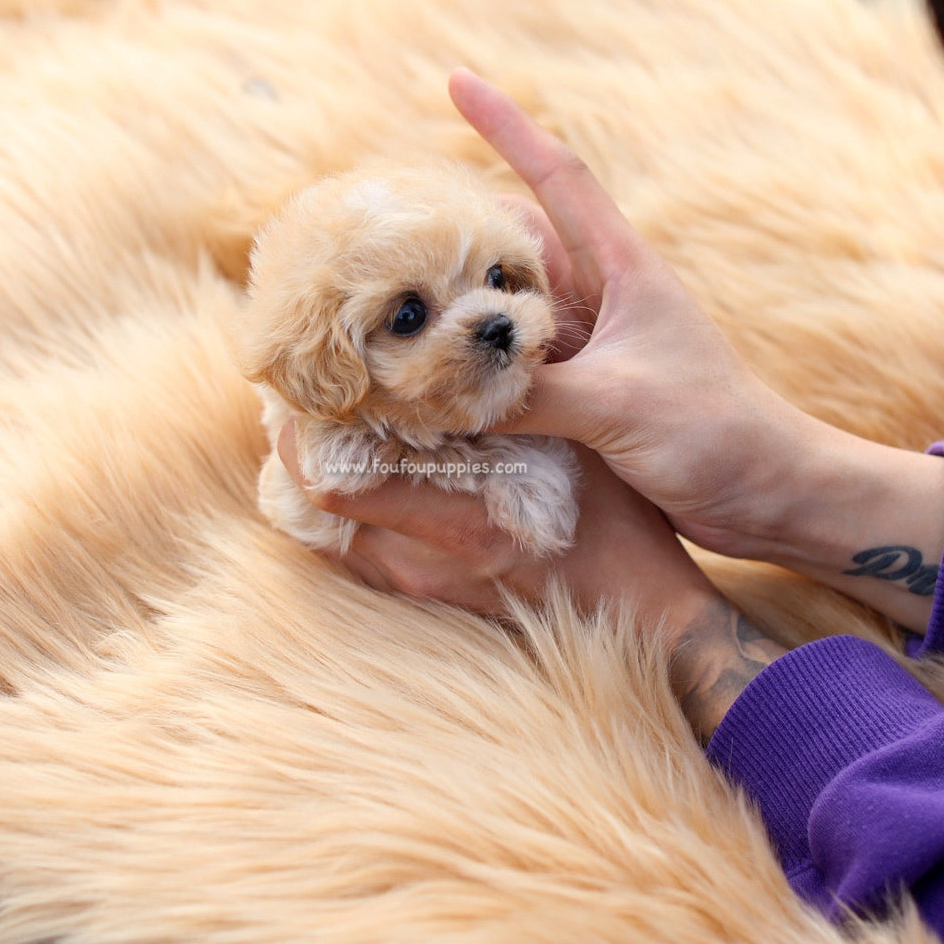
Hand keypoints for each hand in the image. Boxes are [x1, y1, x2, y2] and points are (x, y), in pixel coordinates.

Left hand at [278, 421, 710, 620]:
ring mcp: (423, 583)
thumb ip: (523, 403)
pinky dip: (348, 508)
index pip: (333, 485)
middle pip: (314, 503)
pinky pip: (359, 551)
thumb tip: (479, 325)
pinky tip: (363, 464)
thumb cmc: (621, 527)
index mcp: (458, 524)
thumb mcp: (580, 452)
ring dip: (321, 473)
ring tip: (329, 417)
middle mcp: (423, 563)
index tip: (301, 381)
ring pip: (331, 530)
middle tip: (306, 387)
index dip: (299, 432)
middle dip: (302, 442)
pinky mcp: (432, 593)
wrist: (644, 618)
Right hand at [450, 69, 943, 631]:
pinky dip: (476, 373)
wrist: (768, 494)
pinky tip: (433, 385)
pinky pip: (514, 371)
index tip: (457, 80)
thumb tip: (442, 393)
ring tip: (394, 306)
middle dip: (457, 229)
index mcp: (621, 270)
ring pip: (506, 309)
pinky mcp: (584, 398)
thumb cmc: (716, 432)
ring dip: (461, 308)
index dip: (507, 126)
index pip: (557, 177)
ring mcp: (590, 349)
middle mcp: (600, 300)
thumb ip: (532, 394)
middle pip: (513, 242)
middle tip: (388, 230)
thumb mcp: (619, 404)